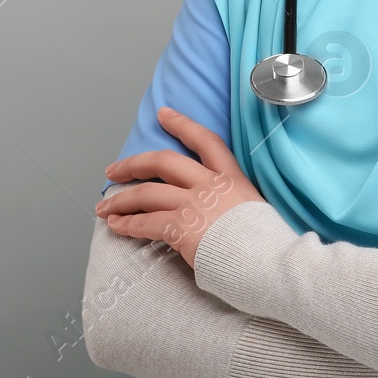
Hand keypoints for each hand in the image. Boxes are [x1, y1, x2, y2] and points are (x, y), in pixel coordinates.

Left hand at [96, 107, 266, 268]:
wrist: (273, 264)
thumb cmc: (269, 246)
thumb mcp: (257, 211)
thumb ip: (233, 205)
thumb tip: (218, 215)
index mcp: (232, 178)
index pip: (205, 141)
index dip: (182, 124)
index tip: (163, 113)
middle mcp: (210, 185)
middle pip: (163, 161)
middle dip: (133, 164)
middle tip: (113, 170)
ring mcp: (194, 204)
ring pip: (147, 193)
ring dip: (121, 201)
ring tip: (104, 208)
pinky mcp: (182, 228)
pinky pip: (146, 223)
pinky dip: (127, 225)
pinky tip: (116, 227)